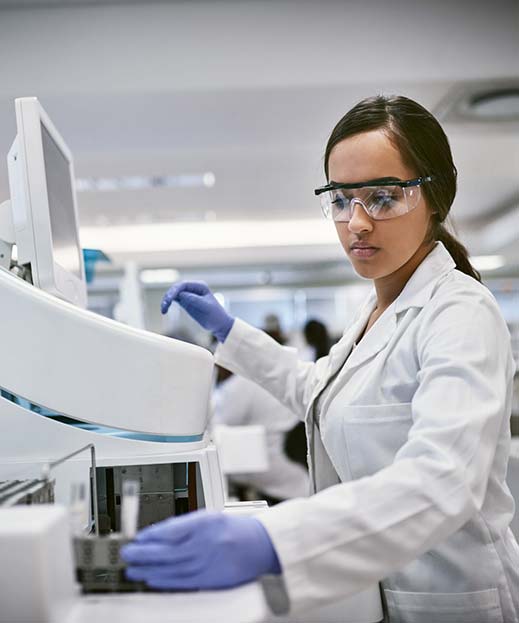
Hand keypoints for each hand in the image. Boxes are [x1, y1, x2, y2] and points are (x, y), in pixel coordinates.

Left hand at [121, 510, 281, 589]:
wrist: (261, 545)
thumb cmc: (236, 529)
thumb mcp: (210, 517)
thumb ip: (186, 525)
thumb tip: (159, 533)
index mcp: (205, 523)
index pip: (171, 529)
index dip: (151, 535)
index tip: (137, 537)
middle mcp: (206, 543)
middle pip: (167, 550)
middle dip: (143, 552)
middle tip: (127, 553)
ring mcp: (208, 562)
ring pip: (171, 568)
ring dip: (149, 569)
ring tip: (132, 569)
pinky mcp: (211, 579)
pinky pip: (183, 581)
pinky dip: (164, 581)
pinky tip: (152, 579)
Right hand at [161, 281, 233, 342]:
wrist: (219, 324)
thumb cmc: (216, 315)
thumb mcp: (206, 307)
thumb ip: (194, 300)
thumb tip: (181, 294)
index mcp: (200, 286)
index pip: (183, 285)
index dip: (174, 291)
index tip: (170, 299)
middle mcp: (193, 289)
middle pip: (176, 289)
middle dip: (169, 296)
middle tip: (164, 305)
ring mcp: (189, 295)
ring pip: (173, 294)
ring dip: (166, 300)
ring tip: (163, 309)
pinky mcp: (186, 302)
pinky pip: (174, 300)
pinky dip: (168, 304)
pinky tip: (165, 310)